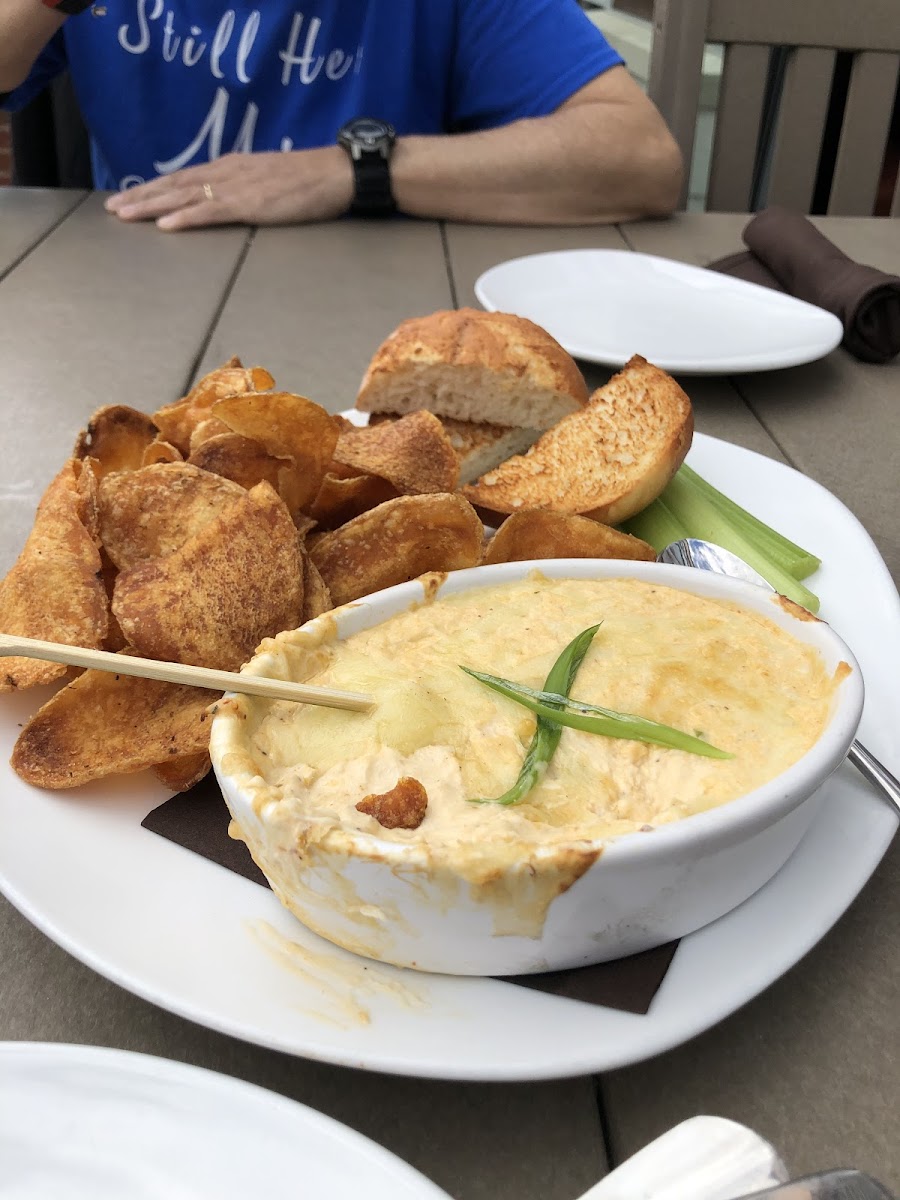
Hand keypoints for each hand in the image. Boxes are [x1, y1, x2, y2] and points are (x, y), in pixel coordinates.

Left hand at [104, 148, 354, 230]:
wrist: (336, 173)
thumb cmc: (311, 181)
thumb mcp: (272, 180)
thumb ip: (248, 189)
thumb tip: (232, 202)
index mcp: (233, 168)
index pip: (185, 177)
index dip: (155, 187)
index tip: (131, 196)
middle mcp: (227, 172)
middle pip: (176, 185)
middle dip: (142, 196)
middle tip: (113, 208)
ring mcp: (237, 187)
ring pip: (185, 196)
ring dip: (152, 206)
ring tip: (126, 215)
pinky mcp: (250, 204)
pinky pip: (211, 211)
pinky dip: (186, 217)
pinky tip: (165, 225)